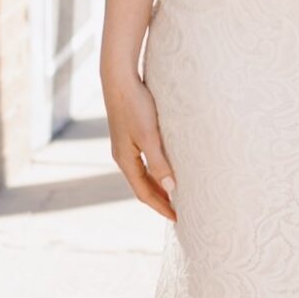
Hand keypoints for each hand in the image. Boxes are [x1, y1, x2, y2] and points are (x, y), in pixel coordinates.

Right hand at [104, 65, 177, 217]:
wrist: (119, 79)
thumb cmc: (135, 106)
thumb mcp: (149, 136)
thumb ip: (159, 162)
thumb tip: (170, 188)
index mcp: (125, 160)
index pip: (143, 193)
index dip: (160, 206)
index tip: (177, 218)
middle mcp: (123, 156)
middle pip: (142, 186)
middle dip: (159, 200)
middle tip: (178, 211)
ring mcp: (125, 145)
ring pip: (143, 174)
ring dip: (157, 185)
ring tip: (174, 194)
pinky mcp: (130, 134)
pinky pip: (144, 161)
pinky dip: (155, 170)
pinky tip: (166, 167)